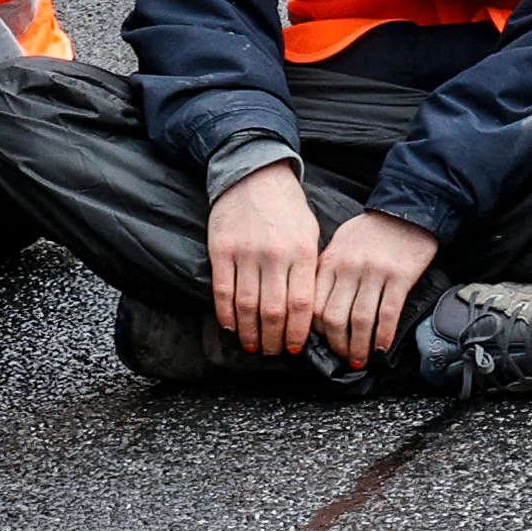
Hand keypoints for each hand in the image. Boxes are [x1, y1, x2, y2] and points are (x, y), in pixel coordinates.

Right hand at [208, 163, 327, 363]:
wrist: (255, 177)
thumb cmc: (288, 211)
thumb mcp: (310, 236)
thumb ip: (308, 269)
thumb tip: (308, 310)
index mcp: (303, 253)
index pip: (302, 304)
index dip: (298, 332)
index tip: (296, 349)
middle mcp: (275, 256)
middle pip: (274, 310)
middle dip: (275, 338)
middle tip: (274, 353)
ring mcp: (246, 253)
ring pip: (246, 305)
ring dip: (250, 331)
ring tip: (254, 346)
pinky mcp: (221, 251)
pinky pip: (222, 291)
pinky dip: (225, 314)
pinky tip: (231, 328)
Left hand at [310, 209, 441, 372]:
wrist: (408, 210)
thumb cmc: (372, 229)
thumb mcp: (339, 244)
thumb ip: (327, 271)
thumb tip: (319, 304)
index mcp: (330, 262)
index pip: (315, 305)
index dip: (316, 331)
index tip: (321, 343)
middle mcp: (349, 270)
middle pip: (335, 317)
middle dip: (337, 344)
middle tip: (342, 358)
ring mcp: (375, 274)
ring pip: (360, 319)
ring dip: (359, 345)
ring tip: (360, 360)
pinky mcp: (400, 277)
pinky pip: (388, 313)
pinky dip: (383, 335)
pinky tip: (382, 348)